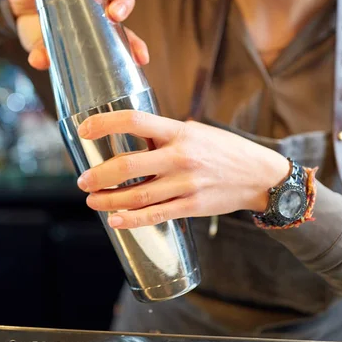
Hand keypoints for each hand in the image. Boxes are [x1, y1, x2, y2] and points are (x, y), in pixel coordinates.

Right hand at [7, 0, 148, 69]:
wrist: (17, 15)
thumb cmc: (41, 33)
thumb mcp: (43, 47)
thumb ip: (44, 54)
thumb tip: (39, 62)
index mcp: (99, 23)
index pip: (124, 33)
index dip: (135, 44)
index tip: (142, 58)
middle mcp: (94, 0)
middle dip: (124, 3)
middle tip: (115, 15)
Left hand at [76, 110, 290, 228]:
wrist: (259, 175)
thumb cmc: (224, 149)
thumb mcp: (196, 131)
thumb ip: (166, 135)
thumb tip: (134, 137)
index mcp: (178, 132)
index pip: (134, 121)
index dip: (104, 124)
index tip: (84, 130)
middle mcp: (180, 157)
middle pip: (128, 165)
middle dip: (99, 174)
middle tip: (82, 180)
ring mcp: (186, 184)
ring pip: (138, 195)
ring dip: (109, 200)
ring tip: (92, 200)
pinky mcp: (192, 206)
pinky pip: (157, 215)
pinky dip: (133, 220)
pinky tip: (116, 220)